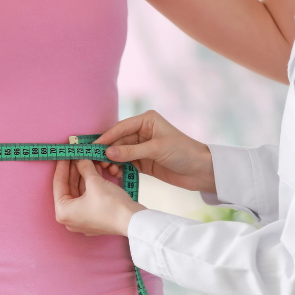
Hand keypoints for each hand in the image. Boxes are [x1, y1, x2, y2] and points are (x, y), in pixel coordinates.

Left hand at [53, 158, 145, 236]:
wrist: (133, 221)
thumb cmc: (111, 206)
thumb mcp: (94, 182)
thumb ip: (83, 167)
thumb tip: (80, 158)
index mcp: (63, 212)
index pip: (58, 183)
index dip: (62, 165)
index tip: (65, 152)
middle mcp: (70, 218)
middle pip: (69, 187)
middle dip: (74, 170)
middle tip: (76, 154)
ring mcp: (82, 219)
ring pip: (79, 192)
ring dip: (83, 175)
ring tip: (86, 159)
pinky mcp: (94, 218)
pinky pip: (87, 197)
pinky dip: (90, 184)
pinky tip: (94, 170)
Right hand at [94, 110, 215, 192]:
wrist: (201, 171)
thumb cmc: (183, 152)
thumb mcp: (156, 149)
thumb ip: (131, 151)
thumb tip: (107, 152)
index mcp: (146, 120)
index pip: (121, 128)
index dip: (106, 137)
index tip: (92, 147)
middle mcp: (143, 131)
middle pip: (118, 141)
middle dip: (108, 151)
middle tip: (96, 162)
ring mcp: (142, 147)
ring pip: (121, 153)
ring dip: (112, 161)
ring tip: (107, 170)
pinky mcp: (144, 161)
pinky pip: (127, 163)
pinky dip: (120, 168)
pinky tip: (114, 173)